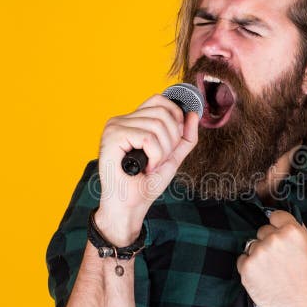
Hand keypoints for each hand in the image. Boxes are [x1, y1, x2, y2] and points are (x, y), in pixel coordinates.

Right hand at [96, 94, 198, 245]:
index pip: (159, 101)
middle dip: (172, 140)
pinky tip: (145, 168)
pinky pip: (148, 138)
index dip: (175, 116)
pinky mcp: (113, 137)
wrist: (130, 206)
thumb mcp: (172, 157)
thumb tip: (193, 114)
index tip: (173, 142)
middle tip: (160, 160)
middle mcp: (121, 120)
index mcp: (132, 121)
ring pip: (157, 125)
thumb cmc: (146, 184)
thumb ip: (184, 137)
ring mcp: (114, 127)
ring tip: (151, 166)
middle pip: (162, 112)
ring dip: (163, 152)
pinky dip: (155, 156)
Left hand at [236, 210, 306, 306]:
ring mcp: (259, 252)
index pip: (275, 216)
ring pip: (252, 245)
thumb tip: (284, 222)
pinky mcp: (246, 267)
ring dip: (258, 255)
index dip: (276, 225)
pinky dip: (249, 267)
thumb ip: (297, 233)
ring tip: (272, 272)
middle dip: (268, 242)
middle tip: (278, 261)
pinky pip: (243, 259)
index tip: (277, 233)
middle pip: (263, 231)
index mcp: (292, 231)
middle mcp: (274, 238)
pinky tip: (262, 278)